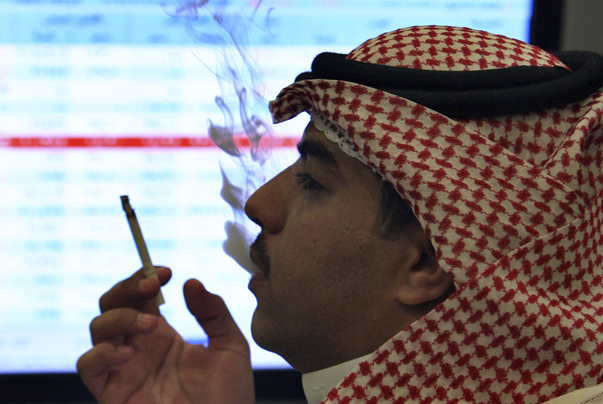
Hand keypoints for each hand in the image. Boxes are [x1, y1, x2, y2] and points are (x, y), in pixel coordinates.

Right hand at [77, 267, 253, 403]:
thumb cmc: (228, 397)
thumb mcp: (230, 346)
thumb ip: (213, 312)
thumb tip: (190, 282)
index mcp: (163, 336)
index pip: (139, 296)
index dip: (145, 278)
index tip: (166, 273)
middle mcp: (138, 348)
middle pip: (111, 304)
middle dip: (127, 287)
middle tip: (151, 286)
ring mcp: (124, 369)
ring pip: (98, 327)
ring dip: (121, 316)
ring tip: (152, 325)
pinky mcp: (113, 393)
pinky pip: (87, 366)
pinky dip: (102, 352)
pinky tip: (129, 352)